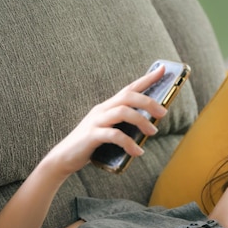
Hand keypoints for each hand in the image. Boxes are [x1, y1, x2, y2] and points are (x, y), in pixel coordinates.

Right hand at [41, 65, 168, 177]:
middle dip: (148, 101)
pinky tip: (137, 152)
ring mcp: (96, 121)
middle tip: (163, 113)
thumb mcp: (109, 131)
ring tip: (152, 132)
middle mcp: (102, 110)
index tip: (163, 69)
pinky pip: (114, 136)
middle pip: (128, 97)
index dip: (146, 79)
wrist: (64, 158)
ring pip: (123, 112)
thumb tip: (149, 129)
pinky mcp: (92, 136)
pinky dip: (129, 143)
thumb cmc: (90, 145)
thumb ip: (124, 127)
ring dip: (141, 121)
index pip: (129, 88)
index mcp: (107, 107)